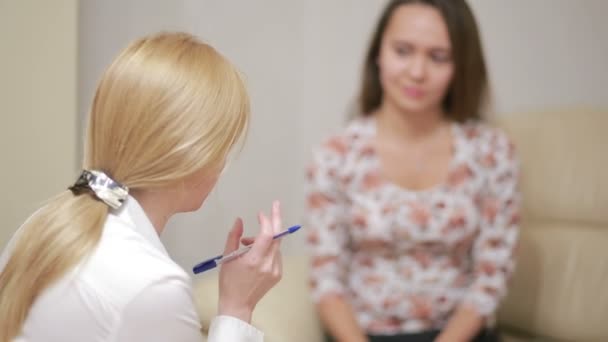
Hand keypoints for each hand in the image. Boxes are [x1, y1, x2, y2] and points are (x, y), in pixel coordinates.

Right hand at [217, 201, 282, 322]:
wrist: (238, 305)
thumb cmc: (229, 282)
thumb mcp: (227, 257)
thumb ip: (233, 236)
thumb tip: (239, 219)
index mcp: (254, 261)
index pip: (267, 235)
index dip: (266, 221)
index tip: (260, 214)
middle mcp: (268, 265)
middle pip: (278, 236)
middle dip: (276, 219)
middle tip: (275, 205)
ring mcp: (275, 270)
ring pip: (276, 245)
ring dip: (266, 237)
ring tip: (247, 244)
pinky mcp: (278, 274)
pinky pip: (276, 254)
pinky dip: (268, 248)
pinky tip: (255, 253)